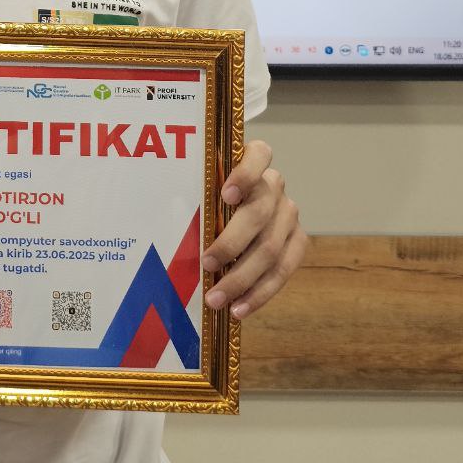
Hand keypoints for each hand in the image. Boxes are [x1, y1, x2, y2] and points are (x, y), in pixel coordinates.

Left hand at [201, 139, 306, 318]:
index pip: (259, 155)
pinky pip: (284, 271)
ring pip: (272, 248)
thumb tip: (163, 221)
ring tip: (216, 299)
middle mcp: (275, 185)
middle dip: (232, 243)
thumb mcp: (203, 190)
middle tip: (206, 263)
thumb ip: (197, 197)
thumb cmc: (209, 198)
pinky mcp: (299, 241)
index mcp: (255, 161)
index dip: (245, 173)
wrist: (240, 211)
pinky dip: (260, 293)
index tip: (225, 195)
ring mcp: (289, 213)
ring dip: (242, 278)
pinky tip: (239, 308)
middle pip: (259, 213)